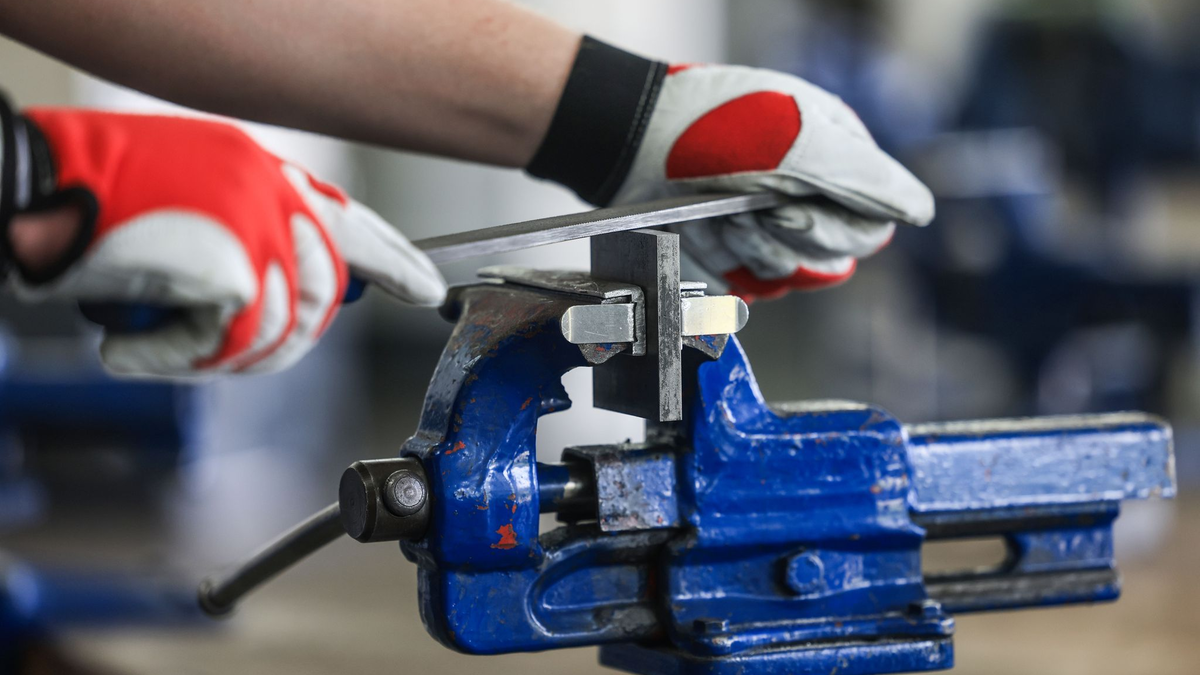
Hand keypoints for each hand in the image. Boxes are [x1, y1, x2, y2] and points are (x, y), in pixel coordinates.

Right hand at [1, 105, 445, 376]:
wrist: (23, 191)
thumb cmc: (87, 204)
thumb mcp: (186, 211)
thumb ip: (248, 240)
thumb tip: (294, 297)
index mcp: (265, 170)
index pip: (352, 220)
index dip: (394, 260)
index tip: (425, 288)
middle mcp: (274, 189)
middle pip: (326, 290)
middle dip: (284, 338)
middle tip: (226, 346)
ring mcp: (259, 222)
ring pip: (285, 327)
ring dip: (221, 352)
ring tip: (165, 342)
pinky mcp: (237, 264)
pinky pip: (231, 344)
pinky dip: (177, 360)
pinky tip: (133, 348)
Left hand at [528, 41, 933, 300]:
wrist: (638, 142)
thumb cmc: (714, 125)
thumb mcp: (799, 138)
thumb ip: (867, 176)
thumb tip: (921, 211)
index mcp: (841, 160)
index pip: (872, 224)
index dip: (834, 227)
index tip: (789, 205)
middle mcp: (815, 196)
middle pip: (837, 257)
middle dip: (789, 236)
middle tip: (753, 207)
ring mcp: (776, 229)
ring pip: (796, 276)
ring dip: (756, 247)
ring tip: (725, 213)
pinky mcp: (739, 255)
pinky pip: (757, 286)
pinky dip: (733, 262)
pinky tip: (711, 230)